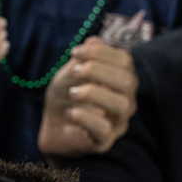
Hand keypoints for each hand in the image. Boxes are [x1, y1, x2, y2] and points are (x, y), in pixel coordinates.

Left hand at [37, 37, 137, 157]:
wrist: (53, 126)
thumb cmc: (67, 96)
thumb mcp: (71, 72)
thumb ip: (84, 58)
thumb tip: (94, 40)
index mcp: (120, 80)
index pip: (125, 61)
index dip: (102, 52)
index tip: (75, 52)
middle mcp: (125, 100)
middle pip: (128, 81)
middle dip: (99, 70)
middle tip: (75, 71)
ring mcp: (118, 122)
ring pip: (122, 104)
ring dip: (94, 93)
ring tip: (72, 92)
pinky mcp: (105, 141)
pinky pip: (104, 129)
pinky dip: (85, 117)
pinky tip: (70, 113)